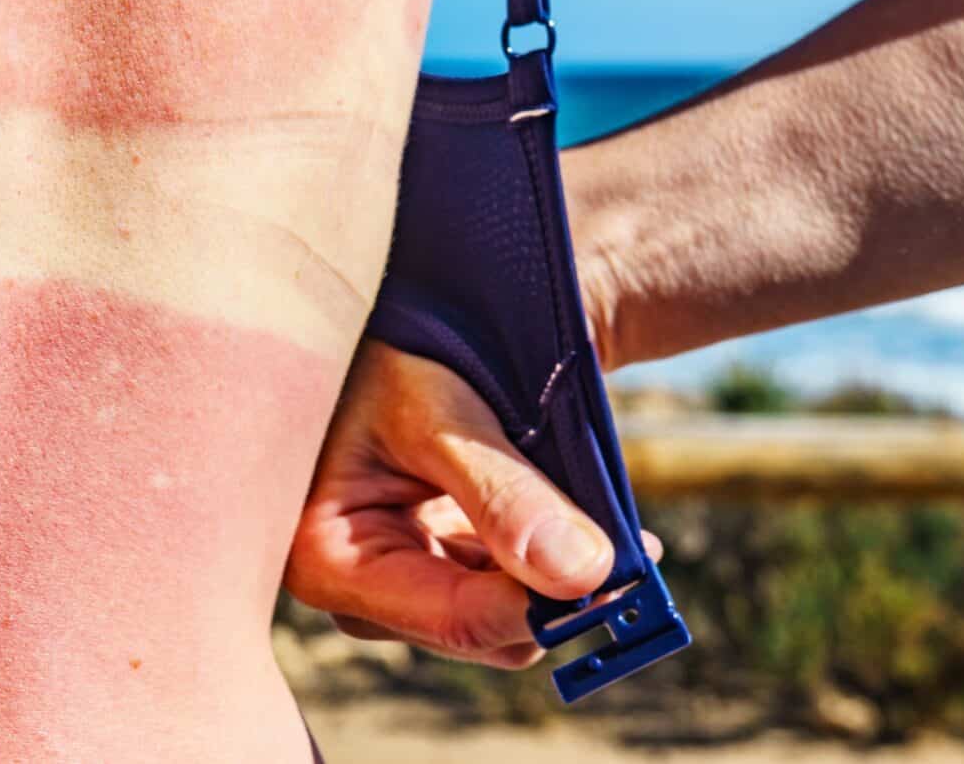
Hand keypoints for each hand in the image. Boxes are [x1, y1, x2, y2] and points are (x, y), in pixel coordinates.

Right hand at [284, 340, 657, 668]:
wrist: (385, 334)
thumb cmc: (391, 358)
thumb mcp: (442, 415)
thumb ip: (504, 496)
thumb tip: (582, 577)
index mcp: (328, 558)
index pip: (455, 618)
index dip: (544, 608)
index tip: (617, 575)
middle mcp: (352, 591)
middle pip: (480, 630)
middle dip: (557, 596)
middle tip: (635, 552)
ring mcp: (390, 588)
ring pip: (499, 622)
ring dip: (561, 585)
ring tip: (621, 537)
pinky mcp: (427, 573)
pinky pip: (499, 595)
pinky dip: (547, 570)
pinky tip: (589, 532)